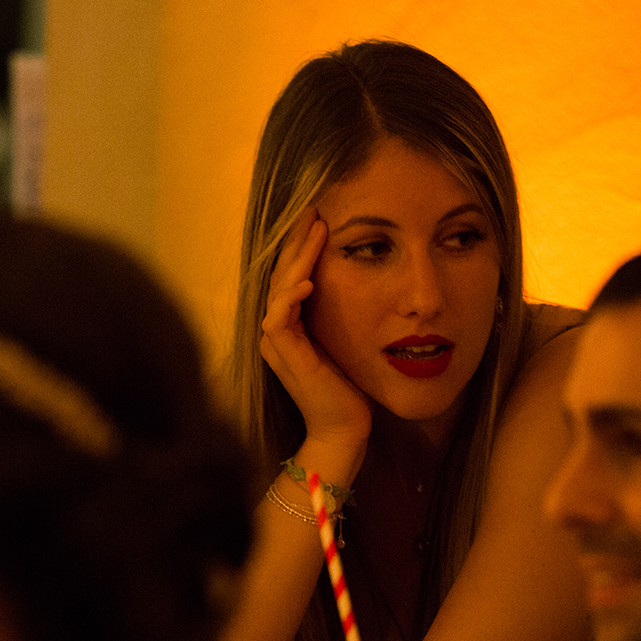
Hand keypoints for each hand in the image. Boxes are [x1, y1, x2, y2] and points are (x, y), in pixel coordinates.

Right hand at [260, 207, 371, 456]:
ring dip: (297, 259)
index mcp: (289, 326)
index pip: (291, 275)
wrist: (344, 430)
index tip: (320, 218)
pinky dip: (290, 297)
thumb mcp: (348, 341)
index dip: (302, 247)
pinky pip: (278, 319)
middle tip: (313, 210)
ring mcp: (276, 344)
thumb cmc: (350, 390)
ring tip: (314, 231)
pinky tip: (307, 281)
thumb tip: (364, 281)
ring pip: (278, 289)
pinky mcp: (283, 356)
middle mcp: (276, 331)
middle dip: (297, 241)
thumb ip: (341, 314)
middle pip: (281, 274)